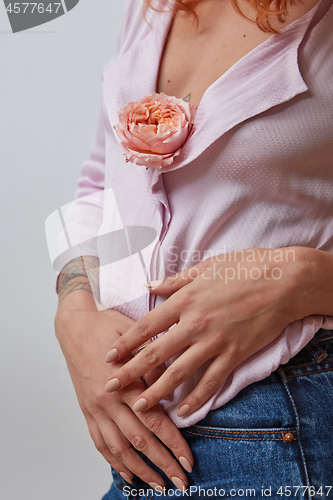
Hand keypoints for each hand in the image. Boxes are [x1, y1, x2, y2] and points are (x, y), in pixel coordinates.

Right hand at [55, 290, 192, 488]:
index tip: (189, 460)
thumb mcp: (136, 338)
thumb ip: (154, 368)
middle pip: (140, 441)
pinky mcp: (86, 410)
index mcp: (123, 383)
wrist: (75, 326)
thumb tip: (170, 398)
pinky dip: (113, 461)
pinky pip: (99, 442)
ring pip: (119, 448)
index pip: (154, 421)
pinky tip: (127, 473)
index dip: (173, 443)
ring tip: (158, 486)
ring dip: (140, 470)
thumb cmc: (108, 326)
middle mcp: (108, 401)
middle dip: (162, 464)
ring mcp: (95, 408)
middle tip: (181, 483)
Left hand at [104, 247, 309, 416]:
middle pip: (156, 353)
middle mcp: (196, 323)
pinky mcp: (235, 354)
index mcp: (186, 300)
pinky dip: (196, 398)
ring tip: (139, 406)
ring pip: (180, 372)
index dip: (125, 343)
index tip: (109, 356)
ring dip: (157, 391)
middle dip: (130, 372)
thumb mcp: (205, 268)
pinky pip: (212, 381)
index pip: (147, 326)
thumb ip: (174, 282)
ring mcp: (216, 341)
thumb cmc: (244, 268)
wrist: (283, 281)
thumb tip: (148, 286)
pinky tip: (183, 410)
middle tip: (110, 387)